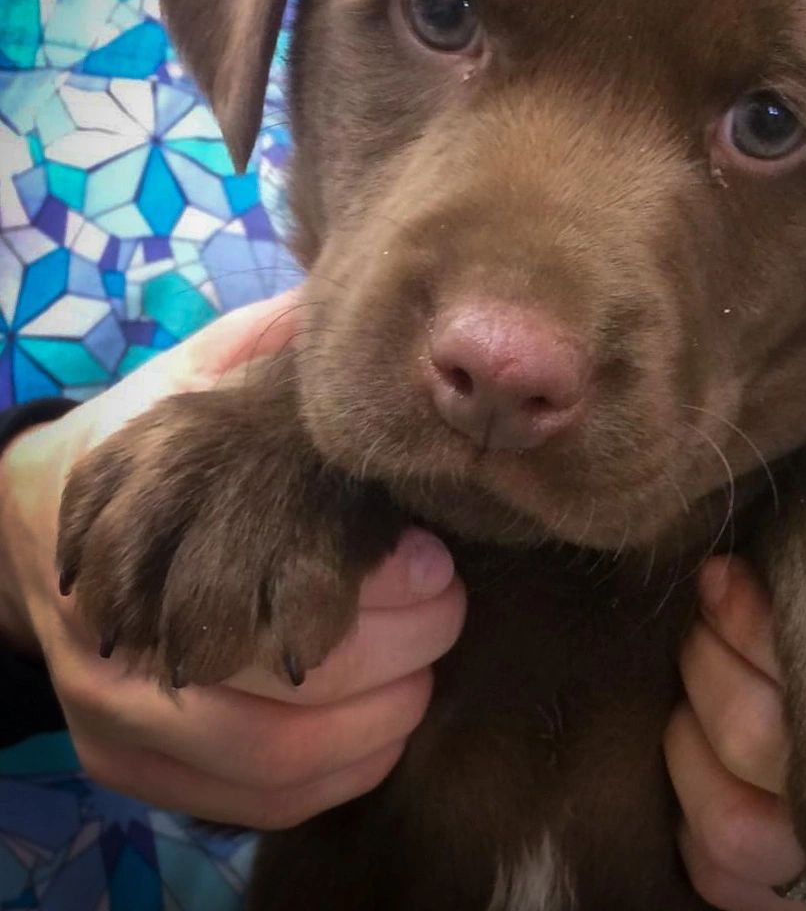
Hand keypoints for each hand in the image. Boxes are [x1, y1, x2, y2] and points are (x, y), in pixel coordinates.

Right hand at [0, 292, 465, 828]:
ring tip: (425, 672)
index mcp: (137, 534)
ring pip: (272, 765)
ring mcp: (118, 718)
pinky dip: (336, 778)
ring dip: (376, 727)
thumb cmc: (149, 446)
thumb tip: (346, 318)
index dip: (368, 590)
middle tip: (445, 610)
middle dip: (392, 655)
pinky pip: (250, 805)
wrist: (32, 525)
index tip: (431, 557)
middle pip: (278, 695)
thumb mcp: (197, 380)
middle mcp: (118, 644)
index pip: (265, 594)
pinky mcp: (132, 765)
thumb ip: (265, 351)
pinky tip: (382, 728)